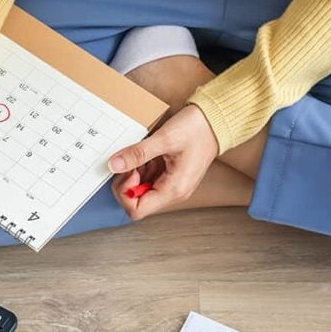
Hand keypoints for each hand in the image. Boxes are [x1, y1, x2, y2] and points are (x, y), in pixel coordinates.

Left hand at [110, 105, 218, 220]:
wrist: (216, 121)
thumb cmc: (197, 130)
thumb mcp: (164, 139)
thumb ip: (137, 153)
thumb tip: (114, 164)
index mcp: (173, 190)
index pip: (136, 210)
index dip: (125, 193)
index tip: (128, 171)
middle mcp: (174, 193)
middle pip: (137, 203)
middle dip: (128, 183)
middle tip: (131, 161)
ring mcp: (173, 186)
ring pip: (142, 192)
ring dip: (135, 176)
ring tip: (142, 156)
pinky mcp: (172, 178)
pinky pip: (150, 181)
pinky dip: (143, 170)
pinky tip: (148, 156)